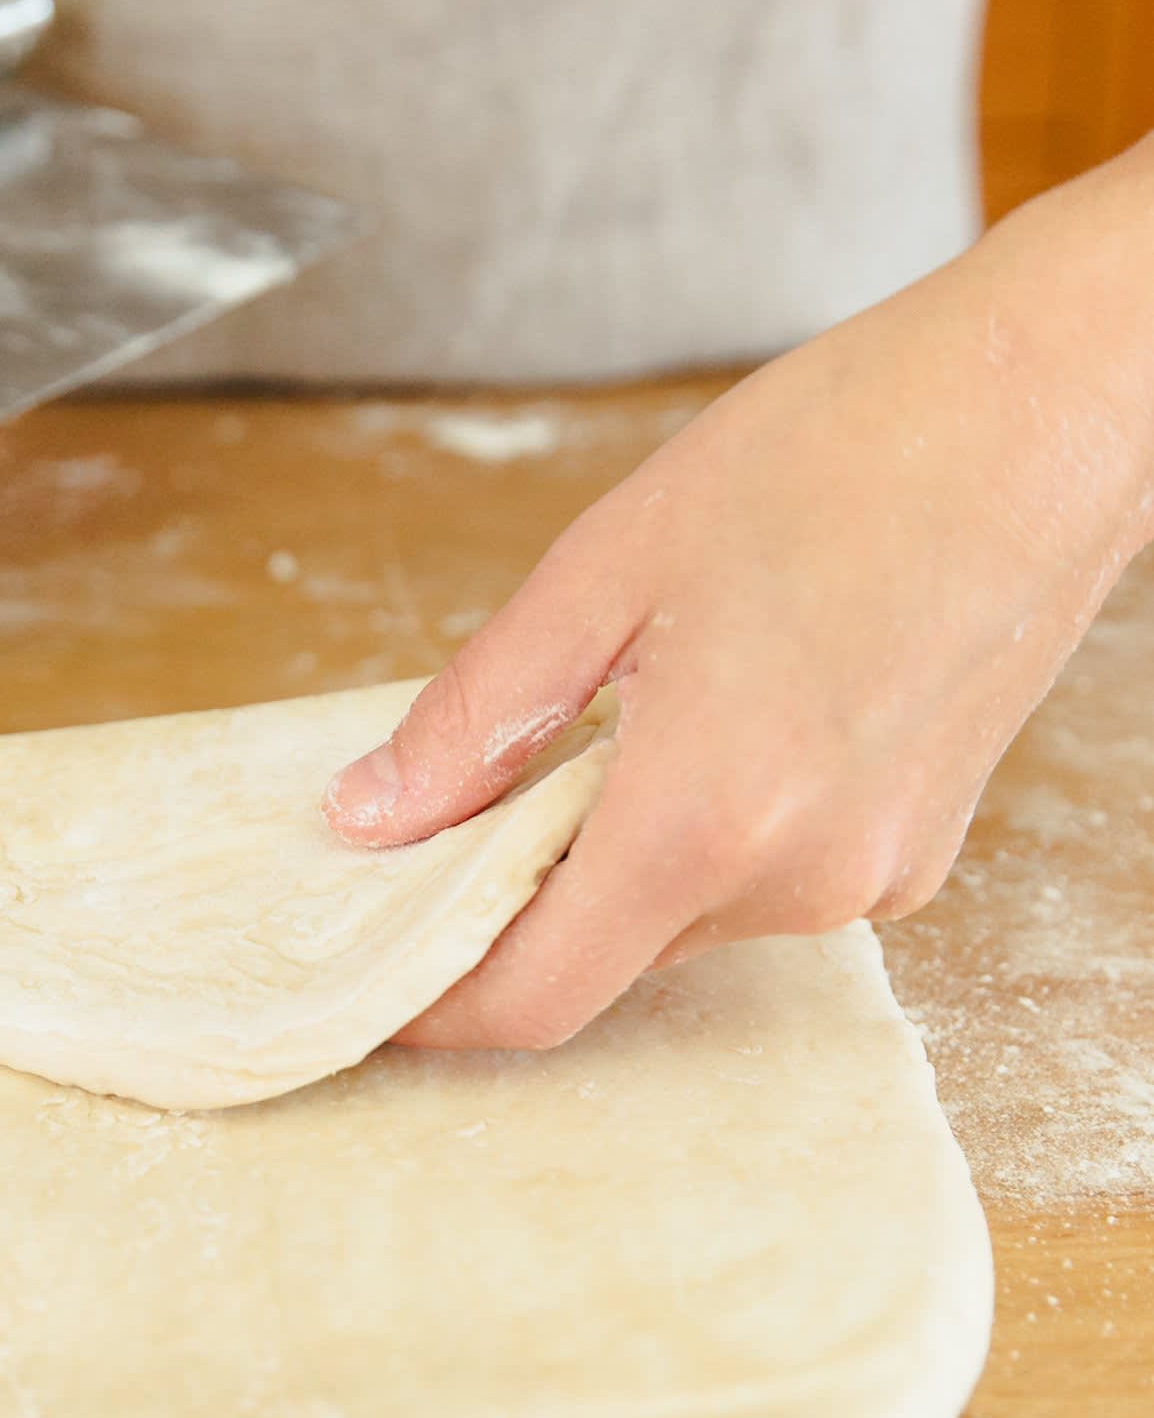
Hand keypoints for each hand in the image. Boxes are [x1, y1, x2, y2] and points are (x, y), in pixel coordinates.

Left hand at [325, 153, 1153, 1049]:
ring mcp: (870, 879)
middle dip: (517, 906)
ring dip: (615, 857)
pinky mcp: (917, 856)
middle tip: (454, 807)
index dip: (434, 1006)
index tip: (370, 978)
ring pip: (684, 919)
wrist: (1047, 410)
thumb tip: (369, 816)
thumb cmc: (842, 450)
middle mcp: (798, 879)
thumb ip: (478, 715)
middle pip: (605, 956)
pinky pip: (768, 883)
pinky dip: (705, 835)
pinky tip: (711, 718)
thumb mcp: (607, 567)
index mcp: (704, 812)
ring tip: (610, 718)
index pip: (533, 994)